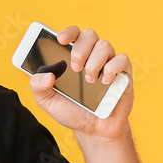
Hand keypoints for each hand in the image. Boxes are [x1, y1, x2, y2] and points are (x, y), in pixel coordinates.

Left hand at [28, 25, 133, 139]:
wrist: (95, 131)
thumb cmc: (72, 111)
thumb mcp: (48, 102)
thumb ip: (38, 87)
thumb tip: (46, 74)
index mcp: (72, 56)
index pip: (73, 34)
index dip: (68, 31)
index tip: (61, 40)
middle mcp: (92, 55)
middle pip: (89, 34)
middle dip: (80, 49)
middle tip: (75, 68)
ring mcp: (109, 63)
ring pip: (105, 45)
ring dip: (94, 62)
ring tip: (89, 81)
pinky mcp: (124, 73)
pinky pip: (122, 59)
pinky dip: (112, 68)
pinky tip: (105, 82)